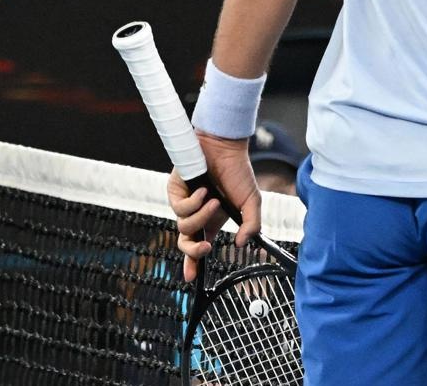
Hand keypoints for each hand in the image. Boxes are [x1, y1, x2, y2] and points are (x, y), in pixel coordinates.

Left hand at [165, 132, 260, 282]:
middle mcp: (196, 214)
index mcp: (211, 220)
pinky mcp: (175, 192)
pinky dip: (195, 202)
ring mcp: (184, 204)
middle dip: (194, 252)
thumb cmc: (238, 171)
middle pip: (185, 244)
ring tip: (214, 200)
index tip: (191, 278)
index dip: (192, 264)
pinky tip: (204, 189)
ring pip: (185, 227)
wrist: (225, 148)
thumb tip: (242, 244)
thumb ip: (251, 224)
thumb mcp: (252, 202)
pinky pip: (180, 209)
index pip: (198, 246)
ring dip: (202, 216)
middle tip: (207, 247)